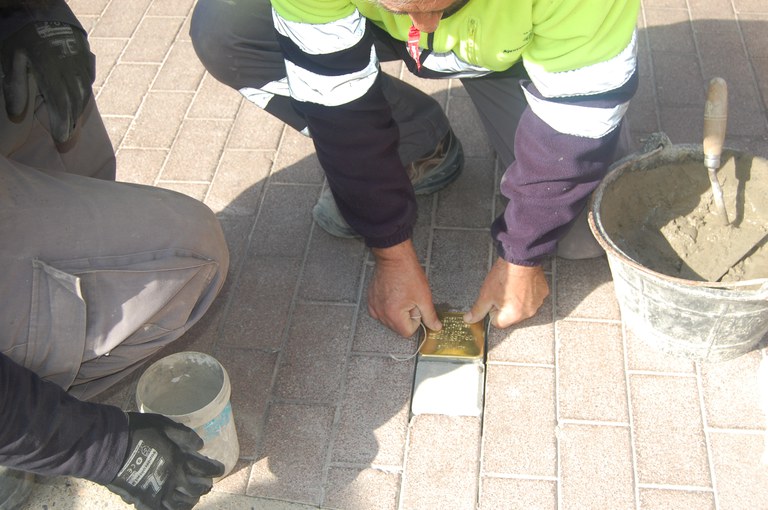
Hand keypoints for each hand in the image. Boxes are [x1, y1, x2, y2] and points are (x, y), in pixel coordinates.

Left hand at [1, 20, 94, 142]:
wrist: (38, 6)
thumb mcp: (10, 58)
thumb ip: (15, 87)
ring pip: (85, 91)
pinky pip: (89, 78)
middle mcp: (70, 67)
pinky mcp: (85, 54)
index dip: (62, 124)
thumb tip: (17, 115)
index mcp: (51, 69)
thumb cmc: (20, 33)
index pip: (61, 103)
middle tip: (68, 138)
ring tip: (73, 123)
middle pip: (76, 101)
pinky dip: (85, 92)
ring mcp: (80, 60)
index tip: (61, 140)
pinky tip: (80, 99)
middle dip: (72, 122)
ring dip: (79, 110)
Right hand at [107, 412, 224, 509]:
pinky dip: (173, 509)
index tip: (219, 469)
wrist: (109, 446)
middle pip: (196, 489)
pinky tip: (175, 507)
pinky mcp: (145, 500)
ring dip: (191, 500)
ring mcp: (159, 492)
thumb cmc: (138, 431)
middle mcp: (173, 479)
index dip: (215, 469)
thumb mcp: (165, 425)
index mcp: (180, 459)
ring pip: (183, 504)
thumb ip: (185, 436)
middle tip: (207, 484)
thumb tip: (200, 445)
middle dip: (205, 486)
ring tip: (193, 497)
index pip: (206, 469)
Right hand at [368, 240, 440, 336]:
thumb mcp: (424, 297)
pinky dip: (388, 307)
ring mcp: (374, 307)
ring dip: (397, 312)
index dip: (416, 320)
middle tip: (409, 298)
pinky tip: (393, 294)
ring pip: (390, 321)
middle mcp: (380, 314)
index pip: (407, 332)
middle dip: (406, 317)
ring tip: (401, 294)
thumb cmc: (408, 273)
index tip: (416, 306)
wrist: (394, 258)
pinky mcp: (371, 301)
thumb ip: (430, 316)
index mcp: (393, 315)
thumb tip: (435, 327)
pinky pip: (381, 312)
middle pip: (398, 328)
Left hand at [464, 257, 548, 328]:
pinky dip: (528, 293)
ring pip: (522, 307)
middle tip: (502, 290)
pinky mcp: (543, 293)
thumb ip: (478, 310)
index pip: (497, 322)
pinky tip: (522, 282)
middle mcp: (527, 313)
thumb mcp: (486, 294)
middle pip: (511, 316)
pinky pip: (532, 298)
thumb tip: (469, 319)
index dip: (492, 310)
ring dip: (517, 300)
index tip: (493, 298)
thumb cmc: (504, 275)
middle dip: (505, 306)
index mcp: (513, 316)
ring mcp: (537, 303)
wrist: (520, 257)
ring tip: (512, 285)